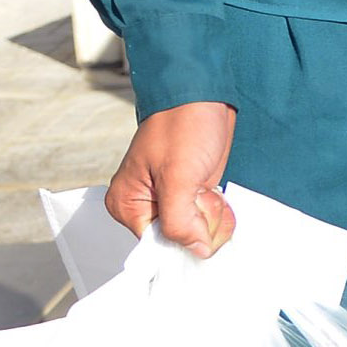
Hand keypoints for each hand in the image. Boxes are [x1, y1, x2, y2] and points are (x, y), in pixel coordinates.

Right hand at [105, 101, 236, 257]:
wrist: (203, 95)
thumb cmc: (182, 123)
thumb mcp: (178, 176)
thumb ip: (181, 221)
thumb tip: (194, 251)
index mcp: (128, 205)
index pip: (156, 248)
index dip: (183, 241)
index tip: (198, 230)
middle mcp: (146, 207)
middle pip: (182, 242)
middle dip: (201, 221)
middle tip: (199, 191)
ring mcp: (170, 202)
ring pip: (200, 233)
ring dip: (212, 213)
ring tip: (203, 184)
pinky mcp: (190, 196)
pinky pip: (209, 220)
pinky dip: (218, 209)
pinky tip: (213, 189)